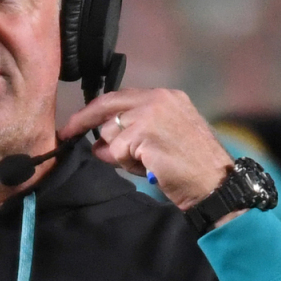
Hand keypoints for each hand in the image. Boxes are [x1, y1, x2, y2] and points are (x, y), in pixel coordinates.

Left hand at [58, 88, 232, 209]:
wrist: (213, 183)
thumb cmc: (190, 167)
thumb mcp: (160, 141)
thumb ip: (132, 135)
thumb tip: (98, 144)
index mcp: (166, 97)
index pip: (121, 97)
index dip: (97, 110)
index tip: (80, 121)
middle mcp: (158, 99)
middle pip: (107, 104)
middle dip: (83, 119)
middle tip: (67, 132)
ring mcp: (151, 114)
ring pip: (110, 132)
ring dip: (119, 153)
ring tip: (145, 163)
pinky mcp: (144, 132)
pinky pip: (116, 149)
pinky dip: (125, 163)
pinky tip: (147, 167)